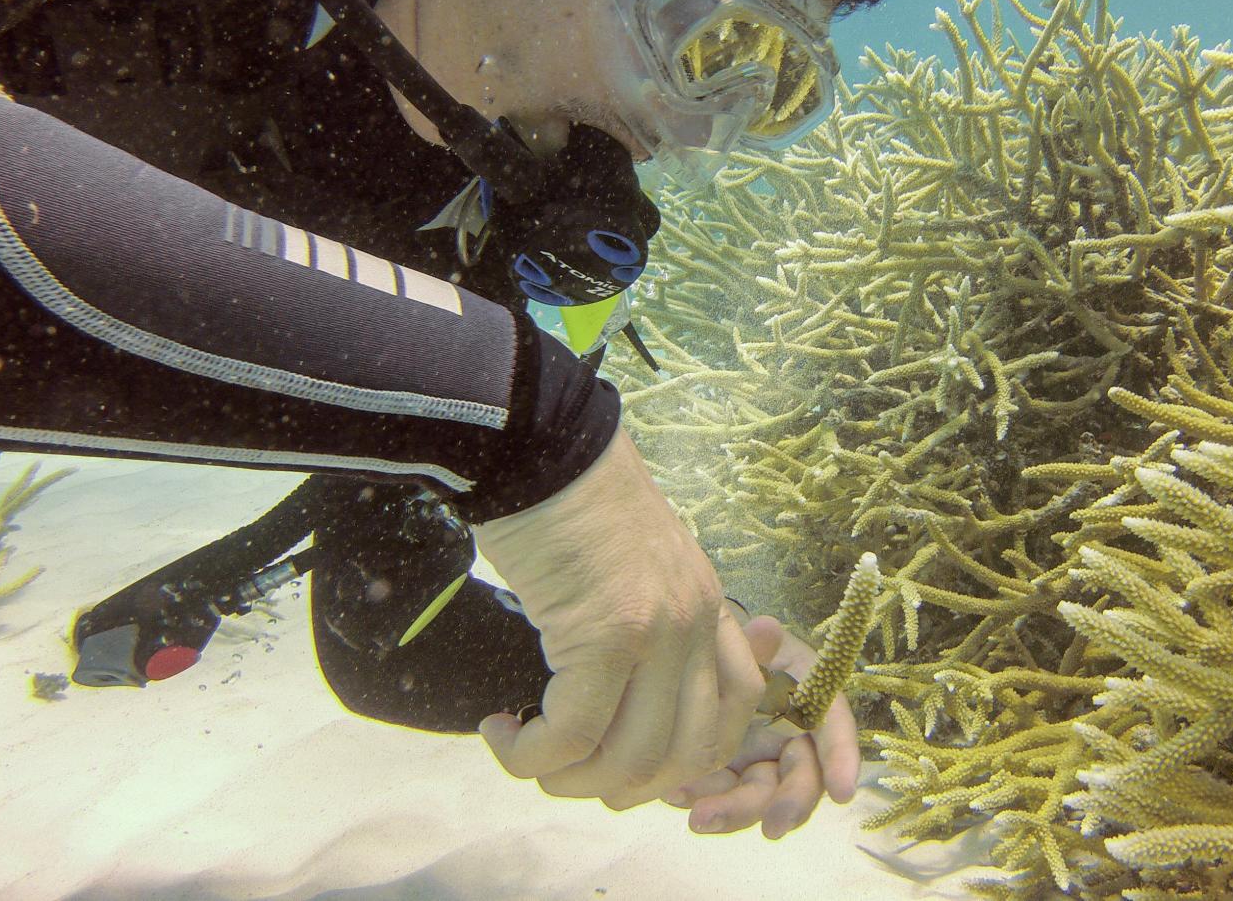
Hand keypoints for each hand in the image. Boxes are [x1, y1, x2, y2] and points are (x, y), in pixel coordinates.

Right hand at [469, 431, 764, 809]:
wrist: (538, 444)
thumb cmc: (568, 503)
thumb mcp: (633, 568)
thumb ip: (645, 627)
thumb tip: (614, 705)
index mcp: (708, 608)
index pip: (732, 717)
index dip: (678, 762)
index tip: (618, 759)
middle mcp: (696, 625)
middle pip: (683, 755)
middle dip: (618, 788)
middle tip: (562, 771)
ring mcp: (656, 632)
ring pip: (628, 758)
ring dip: (568, 779)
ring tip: (524, 755)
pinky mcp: (603, 634)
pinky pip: (572, 734)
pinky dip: (531, 754)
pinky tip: (500, 730)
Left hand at [662, 615, 860, 838]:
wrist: (699, 660)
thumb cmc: (736, 647)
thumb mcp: (749, 639)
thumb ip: (757, 645)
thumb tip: (768, 629)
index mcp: (808, 702)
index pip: (835, 730)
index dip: (842, 759)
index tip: (843, 792)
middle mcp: (789, 740)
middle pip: (800, 779)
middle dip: (789, 806)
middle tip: (772, 829)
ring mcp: (757, 764)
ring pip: (758, 800)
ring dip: (735, 814)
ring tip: (701, 818)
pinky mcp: (724, 780)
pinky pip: (717, 797)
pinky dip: (699, 799)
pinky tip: (675, 794)